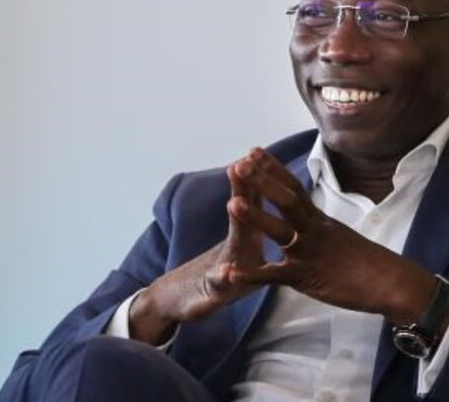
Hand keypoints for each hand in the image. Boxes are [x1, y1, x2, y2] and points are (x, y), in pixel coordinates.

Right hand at [128, 151, 268, 343]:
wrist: (181, 297)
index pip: (253, 200)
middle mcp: (233, 245)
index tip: (261, 151)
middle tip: (241, 163)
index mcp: (246, 234)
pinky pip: (222, 284)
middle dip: (240, 188)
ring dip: (235, 224)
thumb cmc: (223, 269)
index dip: (258, 177)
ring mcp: (222, 265)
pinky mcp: (215, 291)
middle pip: (239, 213)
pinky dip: (225, 277)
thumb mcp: (241, 242)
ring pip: (231, 244)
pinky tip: (227, 272)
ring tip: (235, 203)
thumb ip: (252, 216)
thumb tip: (267, 188)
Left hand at [225, 148, 438, 326]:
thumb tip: (308, 220)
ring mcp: (309, 252)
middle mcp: (313, 229)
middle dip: (262, 181)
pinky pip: (274, 276)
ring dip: (256, 218)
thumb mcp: (339, 235)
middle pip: (286, 200)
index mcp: (319, 219)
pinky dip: (251, 275)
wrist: (389, 282)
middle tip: (239, 163)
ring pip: (280, 231)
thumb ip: (319, 227)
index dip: (273, 168)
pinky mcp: (305, 277)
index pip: (294, 186)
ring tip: (233, 203)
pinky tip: (231, 272)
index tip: (253, 151)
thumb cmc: (368, 262)